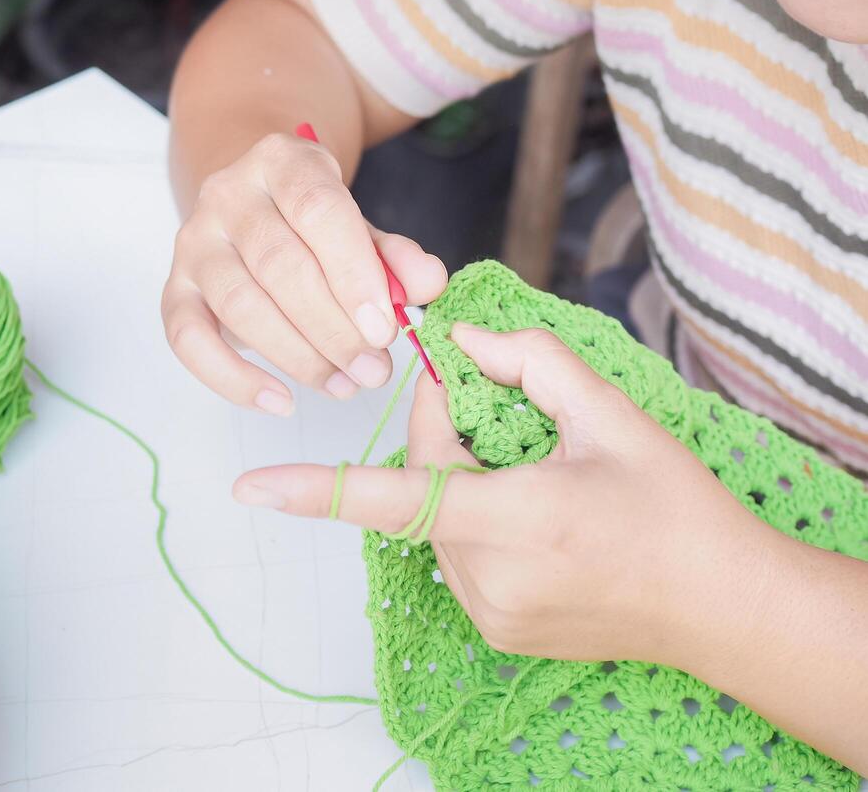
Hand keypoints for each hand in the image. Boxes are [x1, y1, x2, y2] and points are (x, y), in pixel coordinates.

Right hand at [161, 132, 446, 414]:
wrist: (251, 206)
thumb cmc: (313, 224)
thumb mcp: (360, 226)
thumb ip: (395, 255)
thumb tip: (426, 285)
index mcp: (281, 161)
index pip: (318, 210)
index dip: (354, 273)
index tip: (386, 328)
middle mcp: (227, 194)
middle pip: (278, 264)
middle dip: (333, 328)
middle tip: (373, 369)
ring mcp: (194, 242)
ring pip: (239, 304)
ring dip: (297, 356)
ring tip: (343, 385)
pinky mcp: (175, 289)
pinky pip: (189, 339)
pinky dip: (232, 378)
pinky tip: (280, 400)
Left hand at [232, 323, 767, 665]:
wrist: (725, 607)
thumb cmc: (674, 506)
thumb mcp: (613, 415)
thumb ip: (531, 361)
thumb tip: (460, 339)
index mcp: (513, 521)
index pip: (393, 499)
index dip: (312, 491)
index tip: (246, 488)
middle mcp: (487, 577)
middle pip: (423, 486)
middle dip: (445, 436)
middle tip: (493, 399)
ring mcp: (488, 614)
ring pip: (437, 520)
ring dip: (462, 481)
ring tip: (537, 472)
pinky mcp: (494, 632)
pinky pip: (457, 555)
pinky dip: (477, 521)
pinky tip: (538, 516)